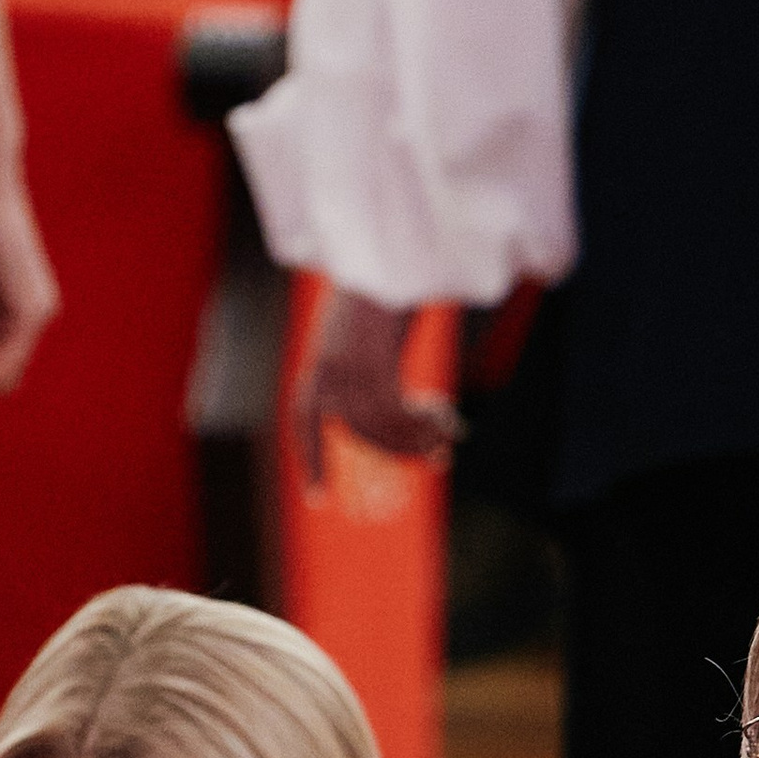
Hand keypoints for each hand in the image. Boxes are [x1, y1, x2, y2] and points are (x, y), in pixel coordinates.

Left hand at [293, 286, 460, 483]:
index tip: (318, 501)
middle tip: (445, 457)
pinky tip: (454, 421)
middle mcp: (326, 369)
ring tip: (453, 432)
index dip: (311, 459)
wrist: (390, 256)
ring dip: (423, 438)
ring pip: (384, 430)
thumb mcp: (368, 329)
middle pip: (363, 433)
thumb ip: (370, 363)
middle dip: (404, 451)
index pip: (304, 418)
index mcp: (319, 360)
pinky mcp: (372, 366)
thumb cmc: (387, 286)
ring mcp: (347, 369)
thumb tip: (396, 401)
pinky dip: (428, 426)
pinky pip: (399, 418)